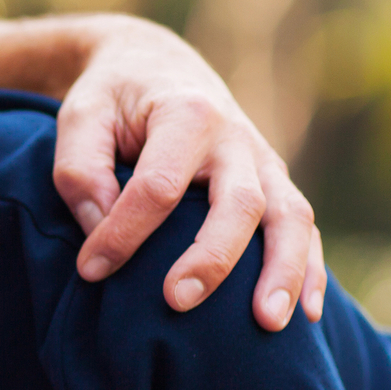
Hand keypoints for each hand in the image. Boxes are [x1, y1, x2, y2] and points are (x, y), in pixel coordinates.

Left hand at [53, 16, 324, 330]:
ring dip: (283, 272)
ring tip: (268, 323)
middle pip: (240, 203)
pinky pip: (305, 228)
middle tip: (176, 302)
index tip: (90, 270)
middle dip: (211, 258)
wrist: (154, 66)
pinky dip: (311, 271)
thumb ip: (79, 170)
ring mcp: (263, 162)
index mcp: (185, 112)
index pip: (158, 185)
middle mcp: (236, 137)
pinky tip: (305, 316)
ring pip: (290, 218)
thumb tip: (99, 230)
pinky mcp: (275, 184)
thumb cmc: (112, 99)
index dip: (122, 233)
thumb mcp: (80, 116)